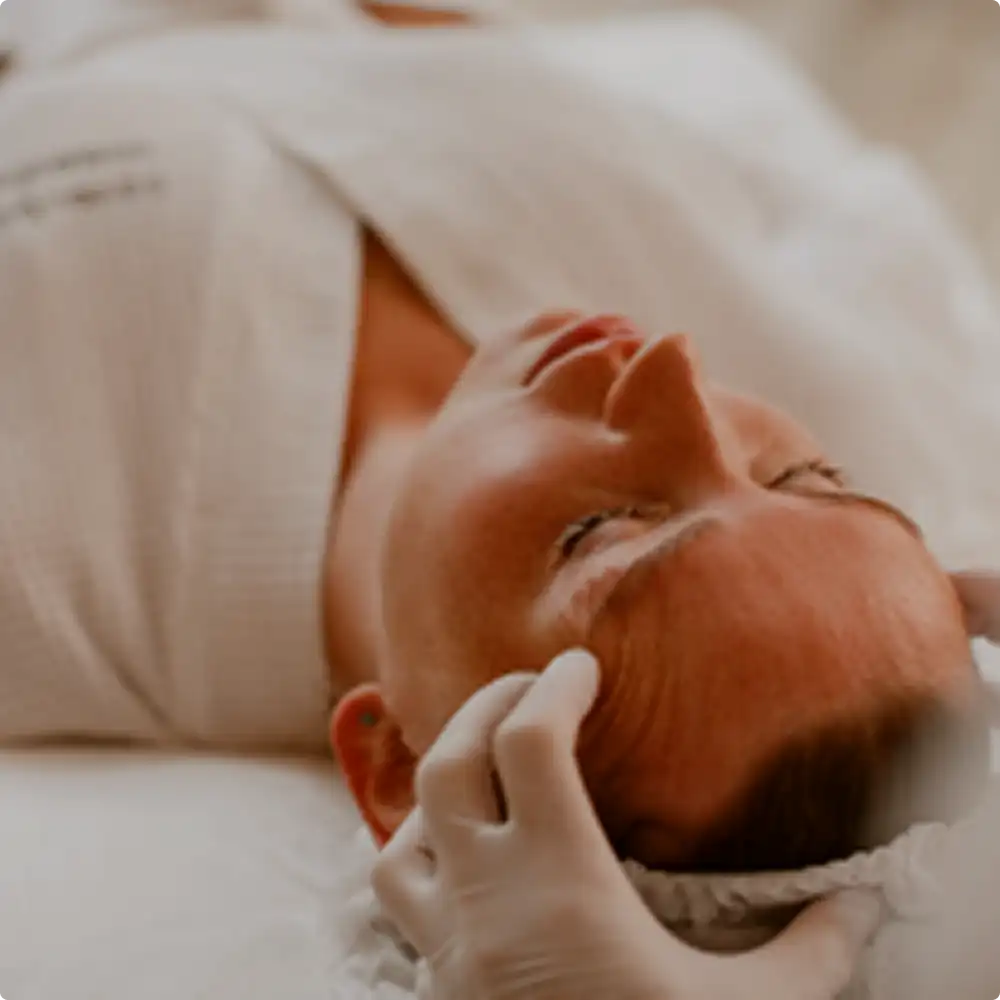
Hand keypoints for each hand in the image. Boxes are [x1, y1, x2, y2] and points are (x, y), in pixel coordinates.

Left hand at [372, 649, 881, 999]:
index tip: (583, 665)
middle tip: (527, 689)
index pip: (530, 742)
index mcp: (561, 883)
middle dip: (482, 708)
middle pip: (448, 765)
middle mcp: (488, 901)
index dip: (554, 686)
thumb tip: (861, 909)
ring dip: (437, 790)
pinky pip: (398, 898)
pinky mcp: (432, 986)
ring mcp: (448, 945)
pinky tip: (455, 859)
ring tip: (481, 772)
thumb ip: (809, 959)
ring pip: (402, 835)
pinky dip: (415, 858)